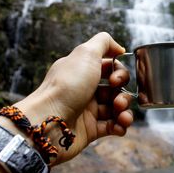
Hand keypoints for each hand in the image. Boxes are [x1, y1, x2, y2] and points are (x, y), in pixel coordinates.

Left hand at [0, 32, 133, 165]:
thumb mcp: (85, 53)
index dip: (119, 72)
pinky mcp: (90, 130)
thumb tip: (119, 47)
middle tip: (118, 101)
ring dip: (125, 111)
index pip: (110, 68)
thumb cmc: (66, 87)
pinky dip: (120, 126)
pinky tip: (120, 126)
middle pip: (115, 89)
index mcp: (83, 71)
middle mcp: (85, 89)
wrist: (48, 122)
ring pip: (116, 108)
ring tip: (121, 116)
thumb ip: (103, 42)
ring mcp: (88, 110)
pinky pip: (112, 127)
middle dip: (123, 94)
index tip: (115, 80)